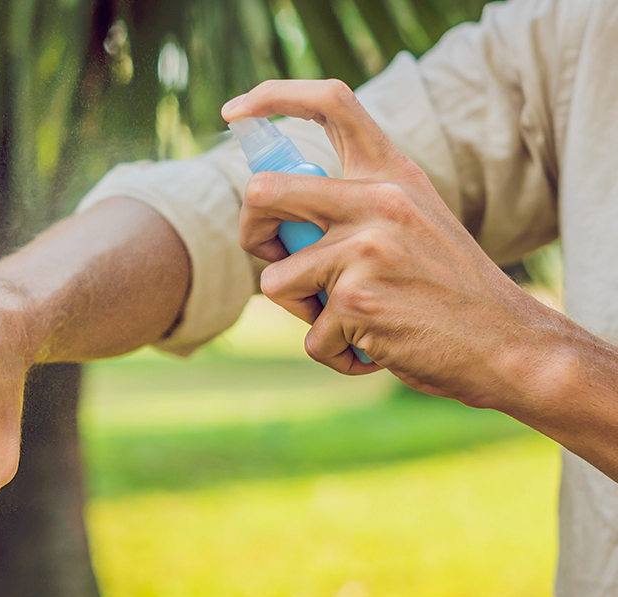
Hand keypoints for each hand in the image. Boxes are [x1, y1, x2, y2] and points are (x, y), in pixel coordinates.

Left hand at [222, 80, 550, 406]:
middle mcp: (378, 200)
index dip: (273, 96)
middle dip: (250, 233)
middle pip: (263, 193)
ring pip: (276, 281)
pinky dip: (336, 353)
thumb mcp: (414, 221)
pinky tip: (376, 348)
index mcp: (392, 174)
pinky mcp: (357, 301)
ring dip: (302, 311)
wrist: (507, 343)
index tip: (235, 112)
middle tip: (274, 257)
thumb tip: (271, 207)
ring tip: (351, 320)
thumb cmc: (449, 289)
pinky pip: (310, 337)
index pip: (331, 102)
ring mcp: (365, 249)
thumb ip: (356, 206)